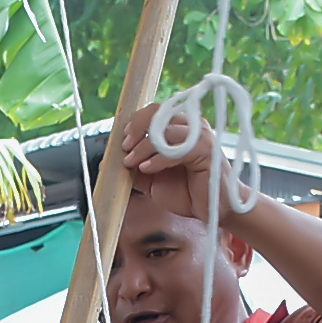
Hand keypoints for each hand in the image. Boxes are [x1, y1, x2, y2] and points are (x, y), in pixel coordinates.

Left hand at [117, 99, 253, 232]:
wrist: (213, 211)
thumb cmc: (188, 192)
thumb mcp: (152, 181)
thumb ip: (135, 168)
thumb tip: (108, 161)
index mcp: (180, 128)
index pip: (155, 111)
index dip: (135, 122)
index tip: (122, 141)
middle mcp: (192, 126)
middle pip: (160, 112)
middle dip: (137, 128)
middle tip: (124, 147)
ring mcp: (201, 136)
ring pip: (166, 130)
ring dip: (143, 146)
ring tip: (131, 162)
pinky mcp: (207, 151)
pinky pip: (177, 149)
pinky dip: (158, 159)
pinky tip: (146, 169)